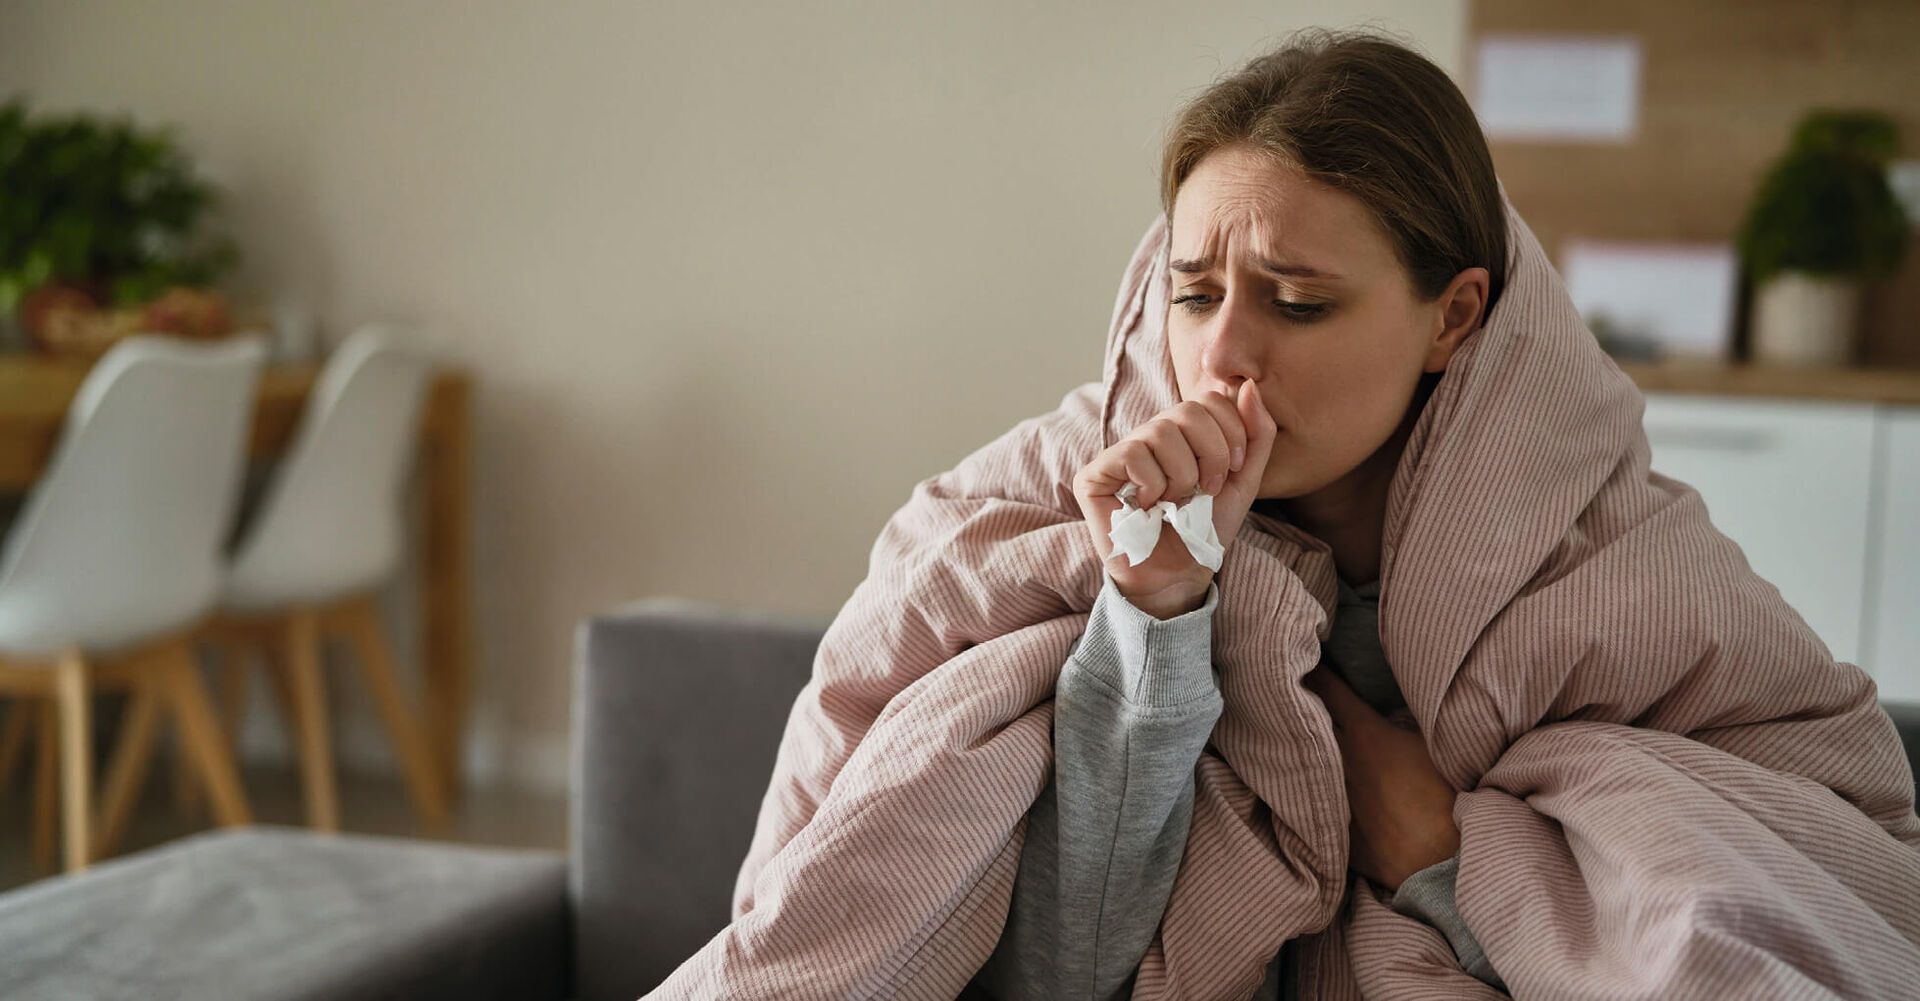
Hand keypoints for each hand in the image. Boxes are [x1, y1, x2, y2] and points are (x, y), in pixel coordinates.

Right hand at [1072, 380, 1275, 618]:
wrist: (1179, 576)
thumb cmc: (1205, 531)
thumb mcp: (1244, 482)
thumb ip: (1255, 435)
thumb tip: (1248, 385)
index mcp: (1183, 432)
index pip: (1210, 398)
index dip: (1231, 433)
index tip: (1233, 472)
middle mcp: (1149, 435)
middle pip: (1189, 409)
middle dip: (1212, 454)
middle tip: (1207, 490)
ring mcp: (1120, 452)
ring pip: (1161, 432)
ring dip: (1182, 477)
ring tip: (1175, 503)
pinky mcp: (1094, 474)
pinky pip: (1132, 455)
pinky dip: (1152, 487)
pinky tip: (1148, 508)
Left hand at [1304, 667, 1458, 890]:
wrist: (1443, 861)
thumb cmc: (1448, 797)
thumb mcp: (1436, 746)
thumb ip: (1409, 723)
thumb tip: (1405, 706)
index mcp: (1365, 735)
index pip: (1330, 692)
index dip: (1318, 675)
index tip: (1305, 662)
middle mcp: (1339, 763)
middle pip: (1306, 725)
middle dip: (1298, 708)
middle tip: (1286, 692)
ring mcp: (1332, 799)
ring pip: (1304, 768)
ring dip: (1300, 753)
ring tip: (1287, 739)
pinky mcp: (1333, 835)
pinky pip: (1311, 810)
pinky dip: (1308, 798)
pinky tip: (1302, 794)